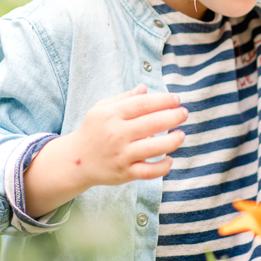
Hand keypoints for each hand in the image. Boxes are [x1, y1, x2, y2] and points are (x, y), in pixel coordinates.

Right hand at [24, 84, 186, 216]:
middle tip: (184, 113)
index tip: (176, 99)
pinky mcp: (124, 173)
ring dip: (173, 141)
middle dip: (173, 117)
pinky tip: (169, 159)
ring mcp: (121, 155)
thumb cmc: (93, 130)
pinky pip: (149, 172)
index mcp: (111, 115)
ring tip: (181, 135)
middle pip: (152, 124)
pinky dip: (163, 167)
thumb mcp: (102, 109)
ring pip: (154, 148)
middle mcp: (116, 134)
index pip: (143, 104)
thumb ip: (124, 98)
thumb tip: (145, 88)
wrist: (76, 160)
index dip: (163, 100)